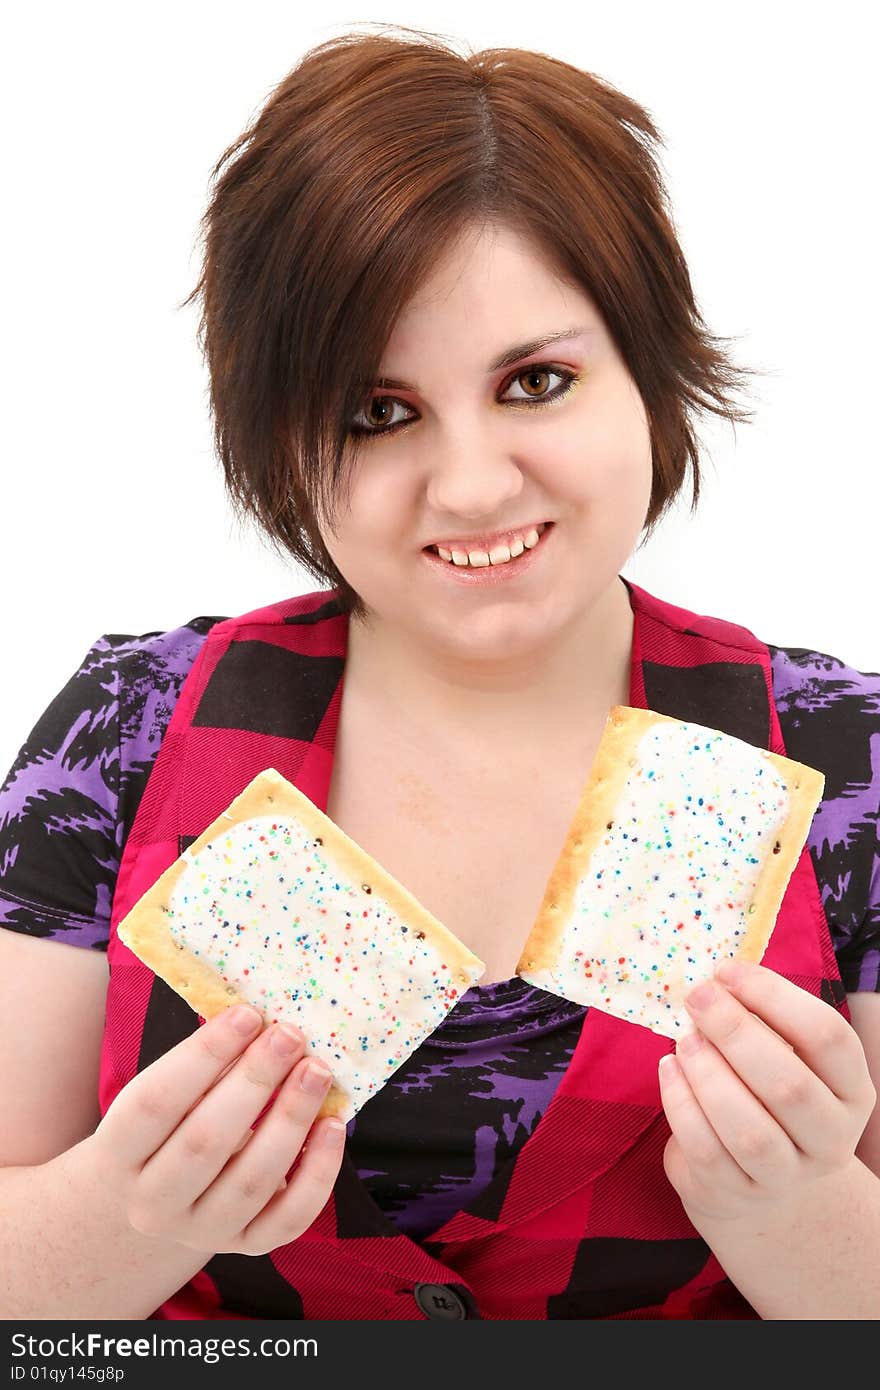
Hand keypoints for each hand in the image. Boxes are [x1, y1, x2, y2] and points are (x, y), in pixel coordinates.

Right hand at [85, 1005, 346, 1255]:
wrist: (157, 1199)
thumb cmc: (167, 1125)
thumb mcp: (164, 1095)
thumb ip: (202, 1065)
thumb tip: (260, 1018)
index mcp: (119, 1154)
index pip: (156, 1103)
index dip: (203, 1056)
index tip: (247, 1014)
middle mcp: (152, 1204)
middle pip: (205, 1142)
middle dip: (254, 1081)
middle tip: (290, 1035)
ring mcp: (201, 1232)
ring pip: (251, 1180)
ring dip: (290, 1118)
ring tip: (317, 1070)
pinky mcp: (246, 1246)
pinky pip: (290, 1217)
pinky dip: (318, 1171)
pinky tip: (333, 1124)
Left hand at [658, 960, 875, 1226]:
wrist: (753, 1172)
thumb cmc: (764, 1091)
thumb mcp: (781, 1055)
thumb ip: (759, 1020)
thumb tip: (715, 981)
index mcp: (851, 1089)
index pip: (829, 1037)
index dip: (775, 997)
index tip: (726, 970)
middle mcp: (831, 1138)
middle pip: (790, 1085)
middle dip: (735, 1032)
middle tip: (698, 997)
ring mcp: (788, 1175)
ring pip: (749, 1131)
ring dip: (708, 1075)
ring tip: (684, 1039)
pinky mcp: (739, 1193)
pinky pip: (707, 1151)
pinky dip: (681, 1105)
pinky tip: (669, 1069)